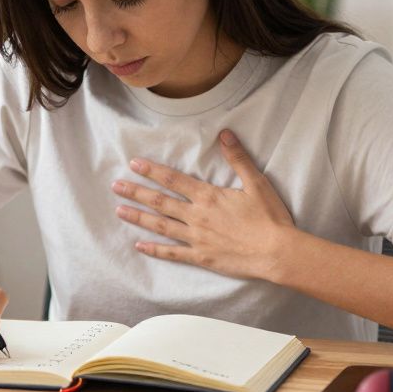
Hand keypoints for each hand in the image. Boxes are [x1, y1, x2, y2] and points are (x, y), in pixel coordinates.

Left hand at [112, 129, 299, 282]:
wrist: (277, 252)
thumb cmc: (270, 218)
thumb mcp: (256, 183)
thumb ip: (238, 158)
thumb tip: (225, 133)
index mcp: (208, 197)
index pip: (173, 180)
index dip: (152, 171)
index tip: (134, 164)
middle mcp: (197, 216)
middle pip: (160, 202)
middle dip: (136, 192)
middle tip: (116, 186)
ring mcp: (196, 238)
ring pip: (160, 226)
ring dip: (138, 217)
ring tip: (119, 211)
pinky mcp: (201, 257)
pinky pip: (172, 253)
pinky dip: (155, 250)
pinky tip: (139, 246)